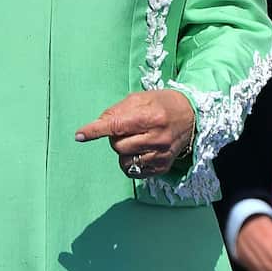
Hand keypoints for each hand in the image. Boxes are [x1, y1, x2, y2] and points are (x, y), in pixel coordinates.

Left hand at [75, 89, 194, 177]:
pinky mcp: (162, 167)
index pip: (116, 125)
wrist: (192, 116)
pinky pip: (135, 172)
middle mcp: (157, 138)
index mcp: (150, 117)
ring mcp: (161, 155)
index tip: (80, 135)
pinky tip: (139, 151)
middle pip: (118, 146)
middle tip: (125, 129)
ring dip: (123, 151)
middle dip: (115, 138)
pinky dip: (131, 162)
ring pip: (124, 161)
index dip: (96, 130)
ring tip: (134, 140)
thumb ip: (118, 110)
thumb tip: (98, 124)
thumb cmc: (162, 104)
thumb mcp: (141, 98)